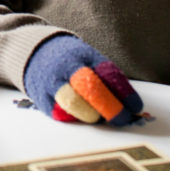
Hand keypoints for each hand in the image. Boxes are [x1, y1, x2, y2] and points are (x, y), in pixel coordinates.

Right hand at [24, 35, 141, 125]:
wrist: (33, 52)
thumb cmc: (70, 60)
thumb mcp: (87, 59)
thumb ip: (104, 78)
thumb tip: (128, 106)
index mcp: (84, 55)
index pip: (108, 72)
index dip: (124, 92)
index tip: (136, 106)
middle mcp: (67, 67)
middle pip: (91, 87)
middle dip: (110, 107)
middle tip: (122, 119)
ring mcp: (52, 82)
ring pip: (73, 101)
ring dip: (91, 114)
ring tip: (99, 118)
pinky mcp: (41, 98)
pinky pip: (59, 113)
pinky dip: (73, 118)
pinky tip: (80, 117)